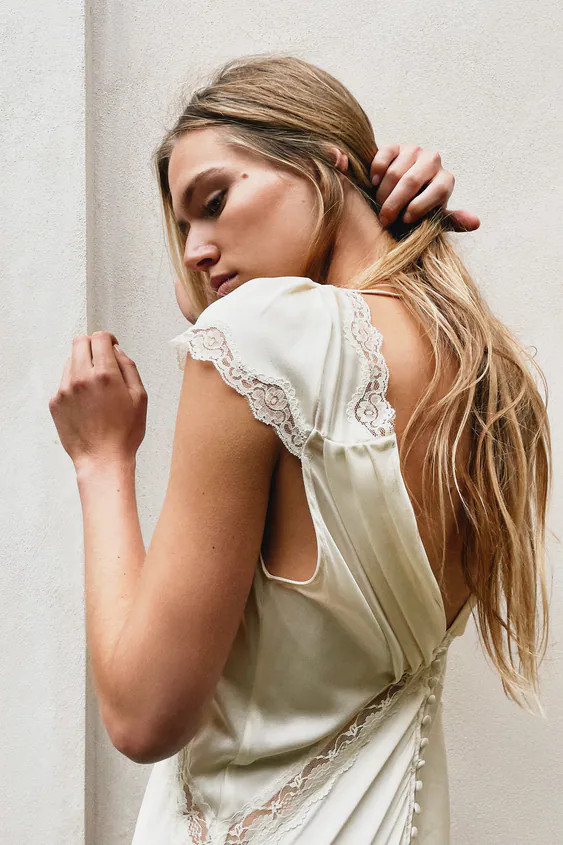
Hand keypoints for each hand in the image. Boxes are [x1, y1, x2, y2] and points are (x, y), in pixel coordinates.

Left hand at [49, 331, 147, 470]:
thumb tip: (117, 351)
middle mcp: (81, 377)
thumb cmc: (125, 433)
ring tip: (95, 386)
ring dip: (82, 365)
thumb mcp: (140, 397)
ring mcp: (65, 389)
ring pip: (70, 361)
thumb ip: (129, 368)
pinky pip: (64, 382)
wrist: (102, 459)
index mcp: (105, 374)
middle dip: (92, 345)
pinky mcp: (56, 402)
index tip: (111, 345)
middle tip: (101, 359)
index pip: (100, 338)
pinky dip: (74, 384)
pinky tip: (87, 402)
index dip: (108, 339)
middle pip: (79, 342)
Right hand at [370, 144, 479, 231]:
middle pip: (411, 182)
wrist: (399, 195)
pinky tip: (373, 184)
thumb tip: (476, 223)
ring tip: (378, 204)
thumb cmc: (419, 211)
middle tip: (384, 219)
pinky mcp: (395, 147)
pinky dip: (377, 171)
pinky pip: (384, 155)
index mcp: (446, 180)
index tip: (405, 220)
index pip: (437, 190)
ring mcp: (414, 151)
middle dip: (395, 204)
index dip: (420, 207)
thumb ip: (452, 221)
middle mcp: (433, 161)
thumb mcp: (435, 218)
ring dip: (383, 192)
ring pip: (396, 172)